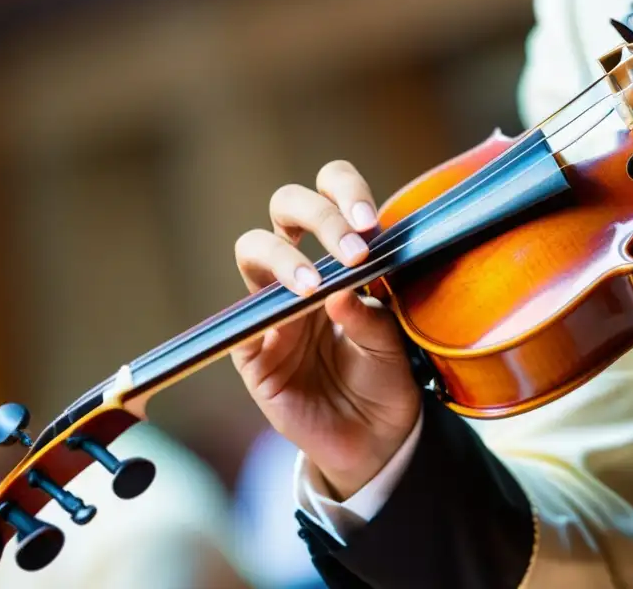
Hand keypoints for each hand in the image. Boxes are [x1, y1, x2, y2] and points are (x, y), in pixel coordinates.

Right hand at [232, 160, 420, 499]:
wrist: (374, 440)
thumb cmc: (386, 379)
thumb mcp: (393, 345)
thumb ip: (372, 316)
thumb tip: (343, 291)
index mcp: (341, 257)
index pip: (331, 196)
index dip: (344, 192)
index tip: (370, 221)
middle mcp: (304, 270)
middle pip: (286, 206)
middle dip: (316, 214)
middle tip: (352, 251)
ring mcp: (273, 306)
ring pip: (253, 248)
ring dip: (284, 258)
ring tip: (314, 288)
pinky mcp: (252, 352)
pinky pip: (239, 324)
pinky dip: (259, 318)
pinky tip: (286, 326)